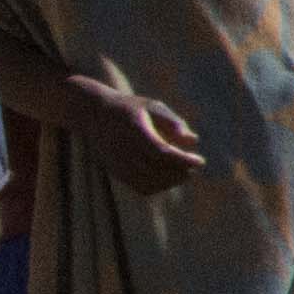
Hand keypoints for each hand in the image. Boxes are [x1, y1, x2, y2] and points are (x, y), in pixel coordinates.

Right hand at [61, 74, 206, 196]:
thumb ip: (173, 122)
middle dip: (181, 171)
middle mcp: (122, 149)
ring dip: (171, 181)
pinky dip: (157, 187)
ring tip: (184, 173)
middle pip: (157, 169)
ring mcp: (117, 162)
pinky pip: (140, 187)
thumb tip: (193, 141)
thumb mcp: (152, 107)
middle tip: (193, 166)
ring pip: (149, 182)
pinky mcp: (115, 172)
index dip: (183, 160)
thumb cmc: (129, 108)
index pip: (161, 152)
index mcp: (133, 130)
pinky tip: (167, 178)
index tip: (200, 160)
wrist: (93, 114)